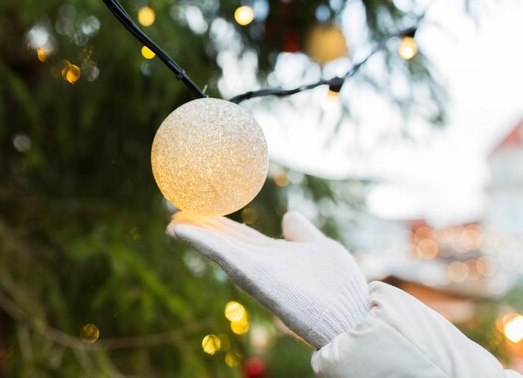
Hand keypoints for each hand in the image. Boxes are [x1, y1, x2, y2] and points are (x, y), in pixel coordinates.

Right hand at [167, 211, 369, 347]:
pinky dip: (201, 241)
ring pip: (218, 247)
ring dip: (194, 234)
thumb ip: (302, 233)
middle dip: (199, 228)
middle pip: (222, 241)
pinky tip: (181, 229)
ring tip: (172, 223)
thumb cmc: (339, 285)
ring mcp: (254, 269)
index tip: (199, 209)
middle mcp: (258, 262)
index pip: (238, 236)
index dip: (218, 223)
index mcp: (272, 254)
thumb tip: (289, 216)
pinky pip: (223, 255)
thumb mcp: (320, 247)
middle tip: (174, 214)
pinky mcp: (254, 275)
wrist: (350, 313)